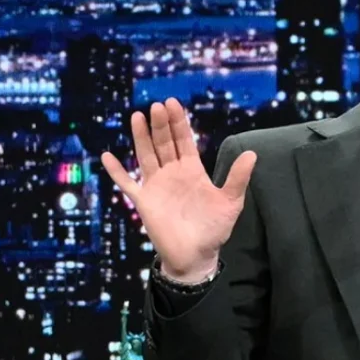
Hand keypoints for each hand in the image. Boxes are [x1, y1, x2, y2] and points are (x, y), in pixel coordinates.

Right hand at [101, 98, 256, 279]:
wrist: (196, 256)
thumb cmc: (214, 229)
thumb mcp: (230, 202)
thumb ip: (237, 178)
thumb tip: (252, 154)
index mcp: (193, 170)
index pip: (184, 141)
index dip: (178, 123)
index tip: (172, 103)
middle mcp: (173, 174)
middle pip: (164, 143)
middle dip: (161, 125)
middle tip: (157, 106)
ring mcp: (156, 186)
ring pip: (146, 156)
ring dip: (141, 137)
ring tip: (137, 116)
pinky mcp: (144, 201)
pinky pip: (127, 183)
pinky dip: (117, 171)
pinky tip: (107, 156)